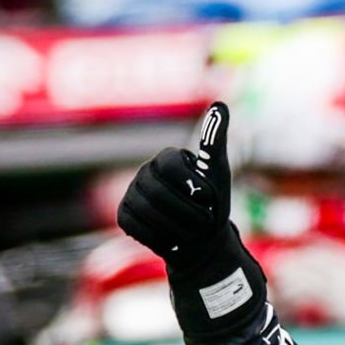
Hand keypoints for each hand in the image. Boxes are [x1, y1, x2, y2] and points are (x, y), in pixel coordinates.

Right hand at [116, 101, 235, 281]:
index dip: (192, 185)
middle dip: (186, 212)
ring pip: (146, 211)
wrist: (200, 240)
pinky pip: (136, 227)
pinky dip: (160, 238)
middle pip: (156, 192)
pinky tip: (174, 240)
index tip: (209, 200)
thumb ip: (214, 140)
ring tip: (192, 234)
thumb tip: (220, 104)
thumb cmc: (210, 203)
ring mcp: (131, 193)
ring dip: (176, 228)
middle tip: (205, 225)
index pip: (170, 163)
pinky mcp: (124, 215)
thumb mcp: (217, 172)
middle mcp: (145, 172)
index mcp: (167, 158)